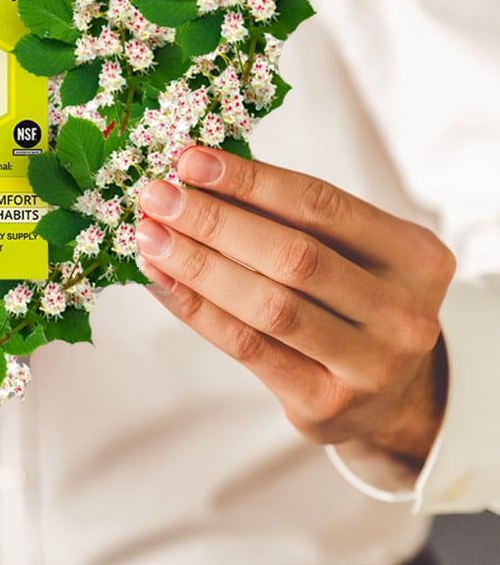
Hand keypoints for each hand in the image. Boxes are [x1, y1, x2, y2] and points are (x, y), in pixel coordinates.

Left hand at [135, 146, 454, 465]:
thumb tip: (197, 174)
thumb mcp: (351, 254)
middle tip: (158, 196)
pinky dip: (195, 309)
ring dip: (198, 264)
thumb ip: (291, 219)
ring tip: (150, 236)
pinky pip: (246, 346)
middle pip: (293, 255)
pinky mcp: (325, 403)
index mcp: (415, 256)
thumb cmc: (354, 303)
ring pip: (268, 305)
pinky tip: (160, 280)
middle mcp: (403, 312)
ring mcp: (369, 365)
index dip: (251, 181)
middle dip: (215, 221)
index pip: (321, 205)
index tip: (191, 160)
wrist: (392, 399)